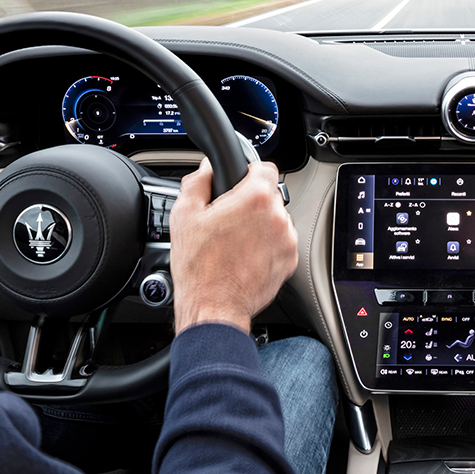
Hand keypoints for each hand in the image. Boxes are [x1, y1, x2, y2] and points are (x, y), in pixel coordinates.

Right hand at [168, 158, 296, 335]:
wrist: (214, 306)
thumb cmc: (199, 266)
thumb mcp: (184, 215)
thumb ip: (198, 182)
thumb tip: (207, 168)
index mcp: (255, 199)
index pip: (265, 167)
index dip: (249, 172)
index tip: (240, 181)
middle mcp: (277, 217)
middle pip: (269, 195)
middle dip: (251, 202)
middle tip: (229, 218)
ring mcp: (287, 240)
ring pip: (276, 219)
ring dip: (261, 224)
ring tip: (236, 241)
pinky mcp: (290, 261)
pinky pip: (281, 242)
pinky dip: (267, 245)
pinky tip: (245, 255)